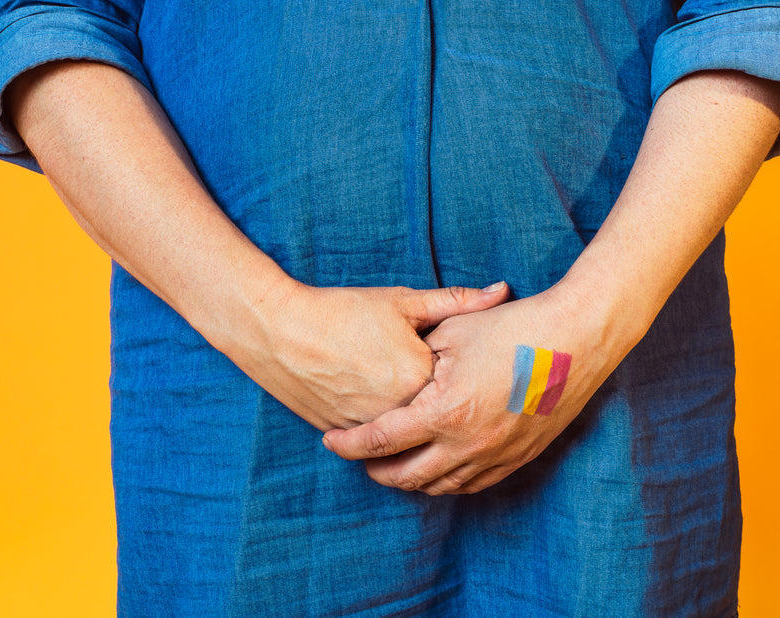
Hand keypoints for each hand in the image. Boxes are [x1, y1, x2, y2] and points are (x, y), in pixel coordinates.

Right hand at [212, 281, 509, 431]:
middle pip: (436, 414)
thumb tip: (502, 291)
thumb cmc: (342, 310)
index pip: (460, 386)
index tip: (468, 365)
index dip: (465, 374)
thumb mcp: (402, 302)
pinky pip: (374, 438)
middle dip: (444, 402)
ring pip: (405, 432)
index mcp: (421, 379)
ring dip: (414, 419)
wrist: (277, 329)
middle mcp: (398, 412)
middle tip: (436, 383)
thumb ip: (456, 302)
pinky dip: (382, 425)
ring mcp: (368, 427)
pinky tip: (378, 401)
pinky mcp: (343, 433)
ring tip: (408, 393)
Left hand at [320, 283, 642, 493]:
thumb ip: (415, 355)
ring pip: (439, 486)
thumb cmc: (513, 329)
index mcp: (443, 412)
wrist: (577, 340)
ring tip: (393, 464)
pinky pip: (472, 484)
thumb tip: (389, 371)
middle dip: (375, 469)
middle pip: (404, 475)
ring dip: (410, 479)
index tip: (330, 440)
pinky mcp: (517, 458)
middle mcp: (466, 444)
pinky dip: (446, 481)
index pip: (379, 440)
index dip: (348, 444)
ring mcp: (494, 456)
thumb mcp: (452, 332)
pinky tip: (436, 468)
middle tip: (359, 457)